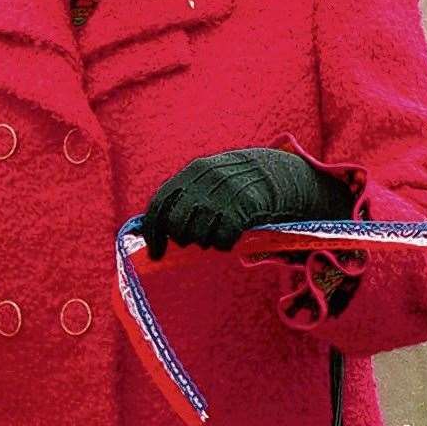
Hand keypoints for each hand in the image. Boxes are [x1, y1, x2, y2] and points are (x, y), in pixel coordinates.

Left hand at [142, 147, 354, 257]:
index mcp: (191, 172)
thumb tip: (151, 228)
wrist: (275, 173)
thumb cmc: (234, 183)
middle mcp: (204, 182)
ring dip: (205, 241)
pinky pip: (222, 240)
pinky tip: (230, 237)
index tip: (155, 253)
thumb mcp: (206, 178)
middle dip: (182, 238)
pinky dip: (224, 244)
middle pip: (177, 225)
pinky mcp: (242, 209)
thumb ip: (182, 196)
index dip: (153, 232)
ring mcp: (223, 195)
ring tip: (216, 233)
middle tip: (193, 239)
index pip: (159, 205)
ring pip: (199, 236)